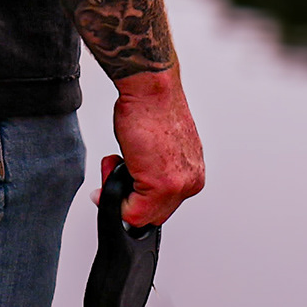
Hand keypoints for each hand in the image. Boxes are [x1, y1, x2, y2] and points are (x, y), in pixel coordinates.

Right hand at [111, 67, 205, 228]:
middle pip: (153, 214)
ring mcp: (178, 186)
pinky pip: (131, 213)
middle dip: (127, 197)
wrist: (152, 90)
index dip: (136, 197)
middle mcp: (190, 182)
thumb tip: (135, 185)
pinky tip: (116, 165)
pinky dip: (114, 197)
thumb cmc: (153, 109)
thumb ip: (154, 170)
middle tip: (115, 172)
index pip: (163, 206)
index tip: (123, 181)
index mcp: (192, 173)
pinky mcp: (162, 185)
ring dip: (120, 193)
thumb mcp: (159, 147)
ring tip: (117, 164)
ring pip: (141, 216)